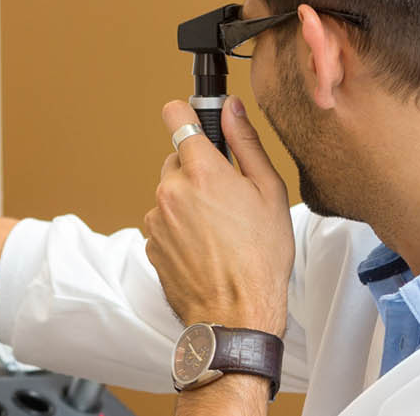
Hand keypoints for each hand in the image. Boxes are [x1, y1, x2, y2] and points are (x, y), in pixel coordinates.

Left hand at [142, 98, 293, 333]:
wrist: (237, 311)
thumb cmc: (261, 255)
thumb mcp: (269, 192)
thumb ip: (246, 143)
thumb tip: (231, 108)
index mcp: (201, 170)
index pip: (175, 116)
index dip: (186, 113)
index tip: (194, 118)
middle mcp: (170, 190)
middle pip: (177, 159)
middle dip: (198, 169)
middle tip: (228, 195)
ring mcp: (156, 218)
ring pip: (170, 193)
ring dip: (188, 201)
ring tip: (220, 229)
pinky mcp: (149, 243)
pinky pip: (164, 221)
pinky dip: (180, 227)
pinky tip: (206, 246)